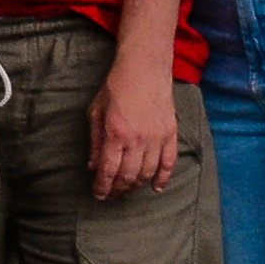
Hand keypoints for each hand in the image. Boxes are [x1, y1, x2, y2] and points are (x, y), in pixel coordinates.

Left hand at [90, 56, 180, 197]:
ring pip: (148, 173)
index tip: (99, 195)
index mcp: (116, 133)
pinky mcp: (171, 133)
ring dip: (136, 185)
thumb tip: (93, 168)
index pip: (109, 170)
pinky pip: (170, 162)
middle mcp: (138, 139)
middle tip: (112, 195)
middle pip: (128, 176)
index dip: (103, 187)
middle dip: (118, 190)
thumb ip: (95, 142)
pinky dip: (163, 178)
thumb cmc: (116, 87)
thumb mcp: (96, 112)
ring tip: (128, 189)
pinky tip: (156, 188)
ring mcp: (157, 137)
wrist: (144, 68)